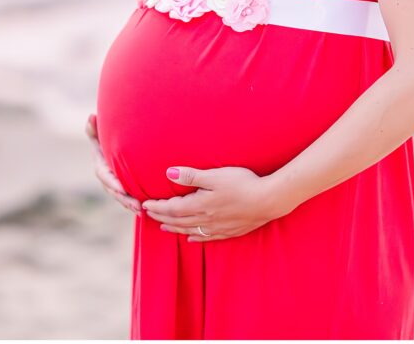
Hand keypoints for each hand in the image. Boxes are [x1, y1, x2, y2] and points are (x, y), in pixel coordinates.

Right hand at [85, 113, 141, 213]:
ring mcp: (115, 185)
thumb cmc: (108, 139)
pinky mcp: (124, 188)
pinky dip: (134, 203)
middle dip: (124, 199)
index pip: (105, 176)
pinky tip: (145, 210)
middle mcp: (107, 178)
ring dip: (130, 204)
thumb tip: (91, 116)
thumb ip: (95, 129)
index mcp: (101, 166)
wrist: (117, 147)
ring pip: (122, 197)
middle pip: (115, 191)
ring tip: (141, 210)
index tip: (121, 188)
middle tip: (137, 205)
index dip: (113, 183)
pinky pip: (128, 198)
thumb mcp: (100, 135)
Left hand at [142, 165, 282, 241]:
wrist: (267, 200)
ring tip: (164, 226)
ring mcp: (218, 227)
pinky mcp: (229, 231)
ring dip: (175, 228)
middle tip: (149, 215)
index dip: (158, 207)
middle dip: (162, 217)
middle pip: (178, 221)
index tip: (145, 205)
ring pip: (190, 230)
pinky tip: (191, 238)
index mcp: (201, 205)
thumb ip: (192, 175)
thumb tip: (168, 173)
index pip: (173, 208)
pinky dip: (195, 237)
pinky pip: (206, 238)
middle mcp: (206, 219)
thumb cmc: (242, 183)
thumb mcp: (215, 175)